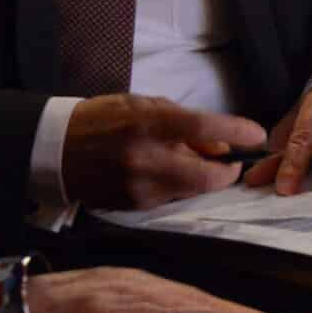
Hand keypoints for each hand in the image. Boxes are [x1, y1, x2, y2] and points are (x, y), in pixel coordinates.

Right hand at [60, 94, 268, 210]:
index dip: (238, 132)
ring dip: (202, 180)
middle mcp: (145, 158)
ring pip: (192, 191)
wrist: (55, 149)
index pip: (205, 128)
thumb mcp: (145, 106)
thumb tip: (220, 146)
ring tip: (192, 164)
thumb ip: (185, 124)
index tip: (257, 135)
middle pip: (207, 176)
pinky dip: (178, 188)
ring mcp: (138, 187)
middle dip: (227, 172)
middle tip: (232, 164)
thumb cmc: (104, 119)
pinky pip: (171, 199)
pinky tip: (167, 174)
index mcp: (148, 124)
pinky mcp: (133, 206)